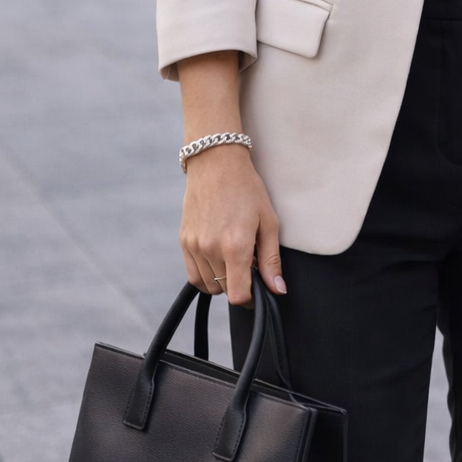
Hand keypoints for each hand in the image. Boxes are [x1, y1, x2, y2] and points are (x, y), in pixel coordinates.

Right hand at [179, 143, 285, 307]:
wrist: (216, 163)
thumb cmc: (248, 189)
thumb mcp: (268, 222)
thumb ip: (271, 260)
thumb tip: (277, 290)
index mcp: (235, 246)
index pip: (238, 296)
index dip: (251, 298)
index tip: (258, 288)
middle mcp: (211, 249)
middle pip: (225, 291)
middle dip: (239, 283)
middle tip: (249, 261)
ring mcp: (194, 246)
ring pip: (208, 285)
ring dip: (222, 280)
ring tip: (233, 256)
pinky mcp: (183, 241)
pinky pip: (193, 275)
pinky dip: (206, 275)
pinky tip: (218, 257)